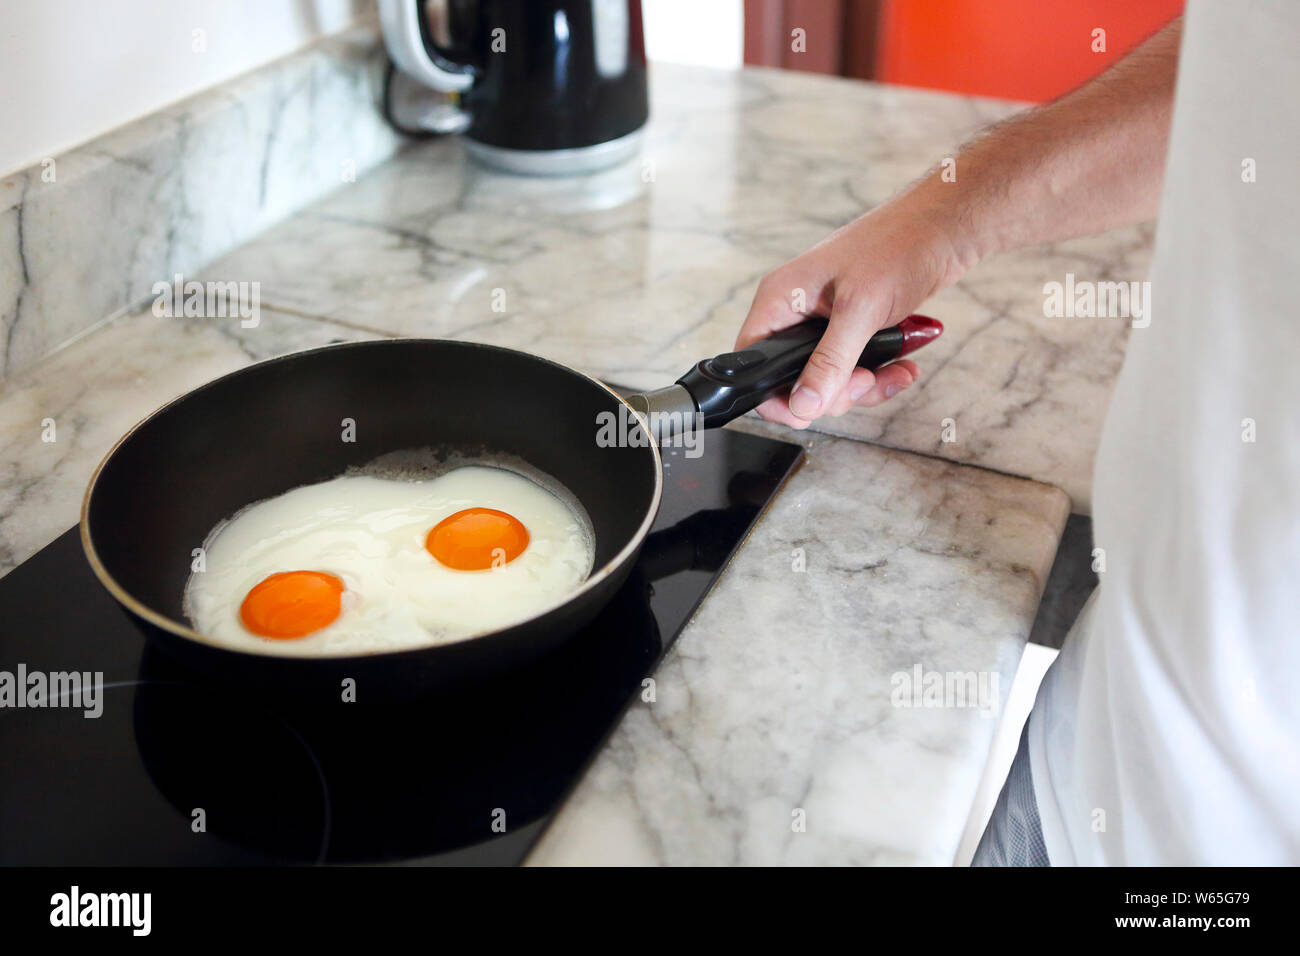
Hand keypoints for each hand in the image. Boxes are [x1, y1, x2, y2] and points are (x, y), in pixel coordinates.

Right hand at [735, 189, 976, 427]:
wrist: (944, 227)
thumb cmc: (898, 245)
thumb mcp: (860, 310)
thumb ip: (829, 362)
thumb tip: (804, 404)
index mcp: (781, 299)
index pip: (754, 363)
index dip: (776, 396)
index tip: (810, 408)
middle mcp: (796, 311)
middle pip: (794, 380)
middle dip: (834, 392)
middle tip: (863, 380)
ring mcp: (824, 321)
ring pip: (828, 380)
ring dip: (864, 386)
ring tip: (894, 371)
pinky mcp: (852, 328)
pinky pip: (854, 368)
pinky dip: (880, 374)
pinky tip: (903, 365)